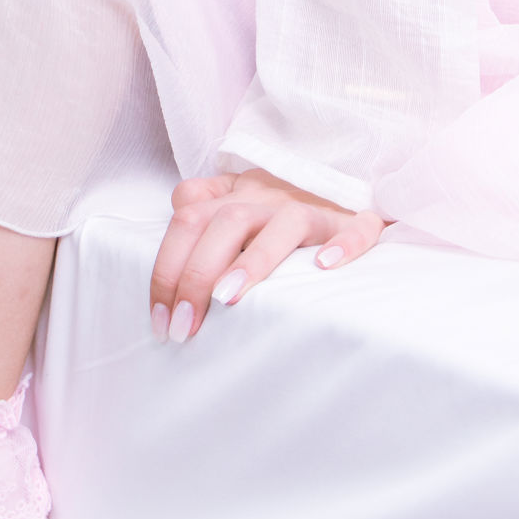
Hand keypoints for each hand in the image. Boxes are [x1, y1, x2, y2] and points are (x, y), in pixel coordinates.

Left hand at [149, 168, 385, 342]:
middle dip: (194, 274)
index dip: (166, 266)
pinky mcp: (357, 222)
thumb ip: (199, 216)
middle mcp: (272, 197)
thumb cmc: (276, 214)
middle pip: (224, 221)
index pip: (189, 216)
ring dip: (253, 260)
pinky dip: (344, 245)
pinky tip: (324, 267)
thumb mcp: (232, 206)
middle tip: (181, 328)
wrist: (345, 190)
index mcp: (237, 193)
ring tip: (225, 300)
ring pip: (284, 222)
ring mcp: (316, 208)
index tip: (160, 317)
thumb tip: (168, 263)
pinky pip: (358, 228)